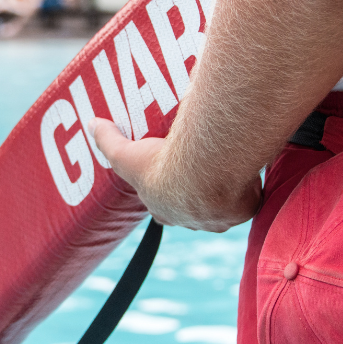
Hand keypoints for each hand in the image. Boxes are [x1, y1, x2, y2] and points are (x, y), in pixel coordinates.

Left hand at [90, 118, 261, 231]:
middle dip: (199, 191)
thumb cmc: (162, 166)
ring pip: (224, 204)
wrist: (205, 172)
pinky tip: (250, 163)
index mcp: (165, 210)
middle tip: (203, 165)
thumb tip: (92, 123)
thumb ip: (108, 140)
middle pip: (195, 207)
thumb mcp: (126, 153)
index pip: (162, 208)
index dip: (165, 194)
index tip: (171, 177)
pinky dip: (250, 184)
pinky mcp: (244, 210)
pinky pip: (249, 198)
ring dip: (226, 188)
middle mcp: (192, 220)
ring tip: (228, 161)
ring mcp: (219, 218)